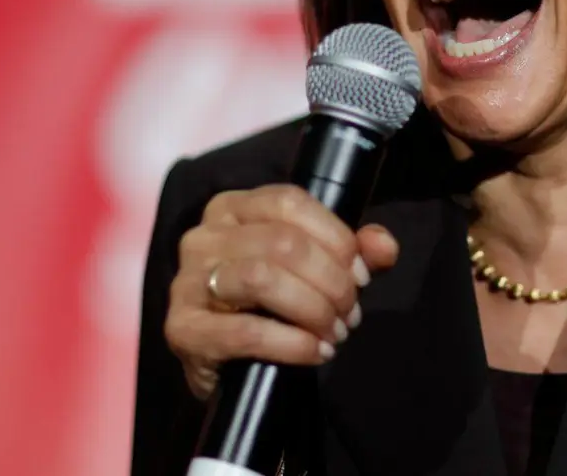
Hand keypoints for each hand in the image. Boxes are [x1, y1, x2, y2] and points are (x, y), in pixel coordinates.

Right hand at [165, 184, 399, 399]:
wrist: (227, 365)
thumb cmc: (270, 305)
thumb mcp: (314, 269)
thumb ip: (353, 252)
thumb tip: (383, 246)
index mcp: (232, 208)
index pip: (290, 202)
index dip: (336, 237)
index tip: (362, 275)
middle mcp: (203, 236)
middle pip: (283, 243)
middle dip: (331, 281)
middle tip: (351, 313)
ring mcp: (186, 281)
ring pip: (262, 278)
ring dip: (313, 309)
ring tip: (335, 332)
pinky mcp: (183, 329)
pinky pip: (246, 332)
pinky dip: (292, 344)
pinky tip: (315, 352)